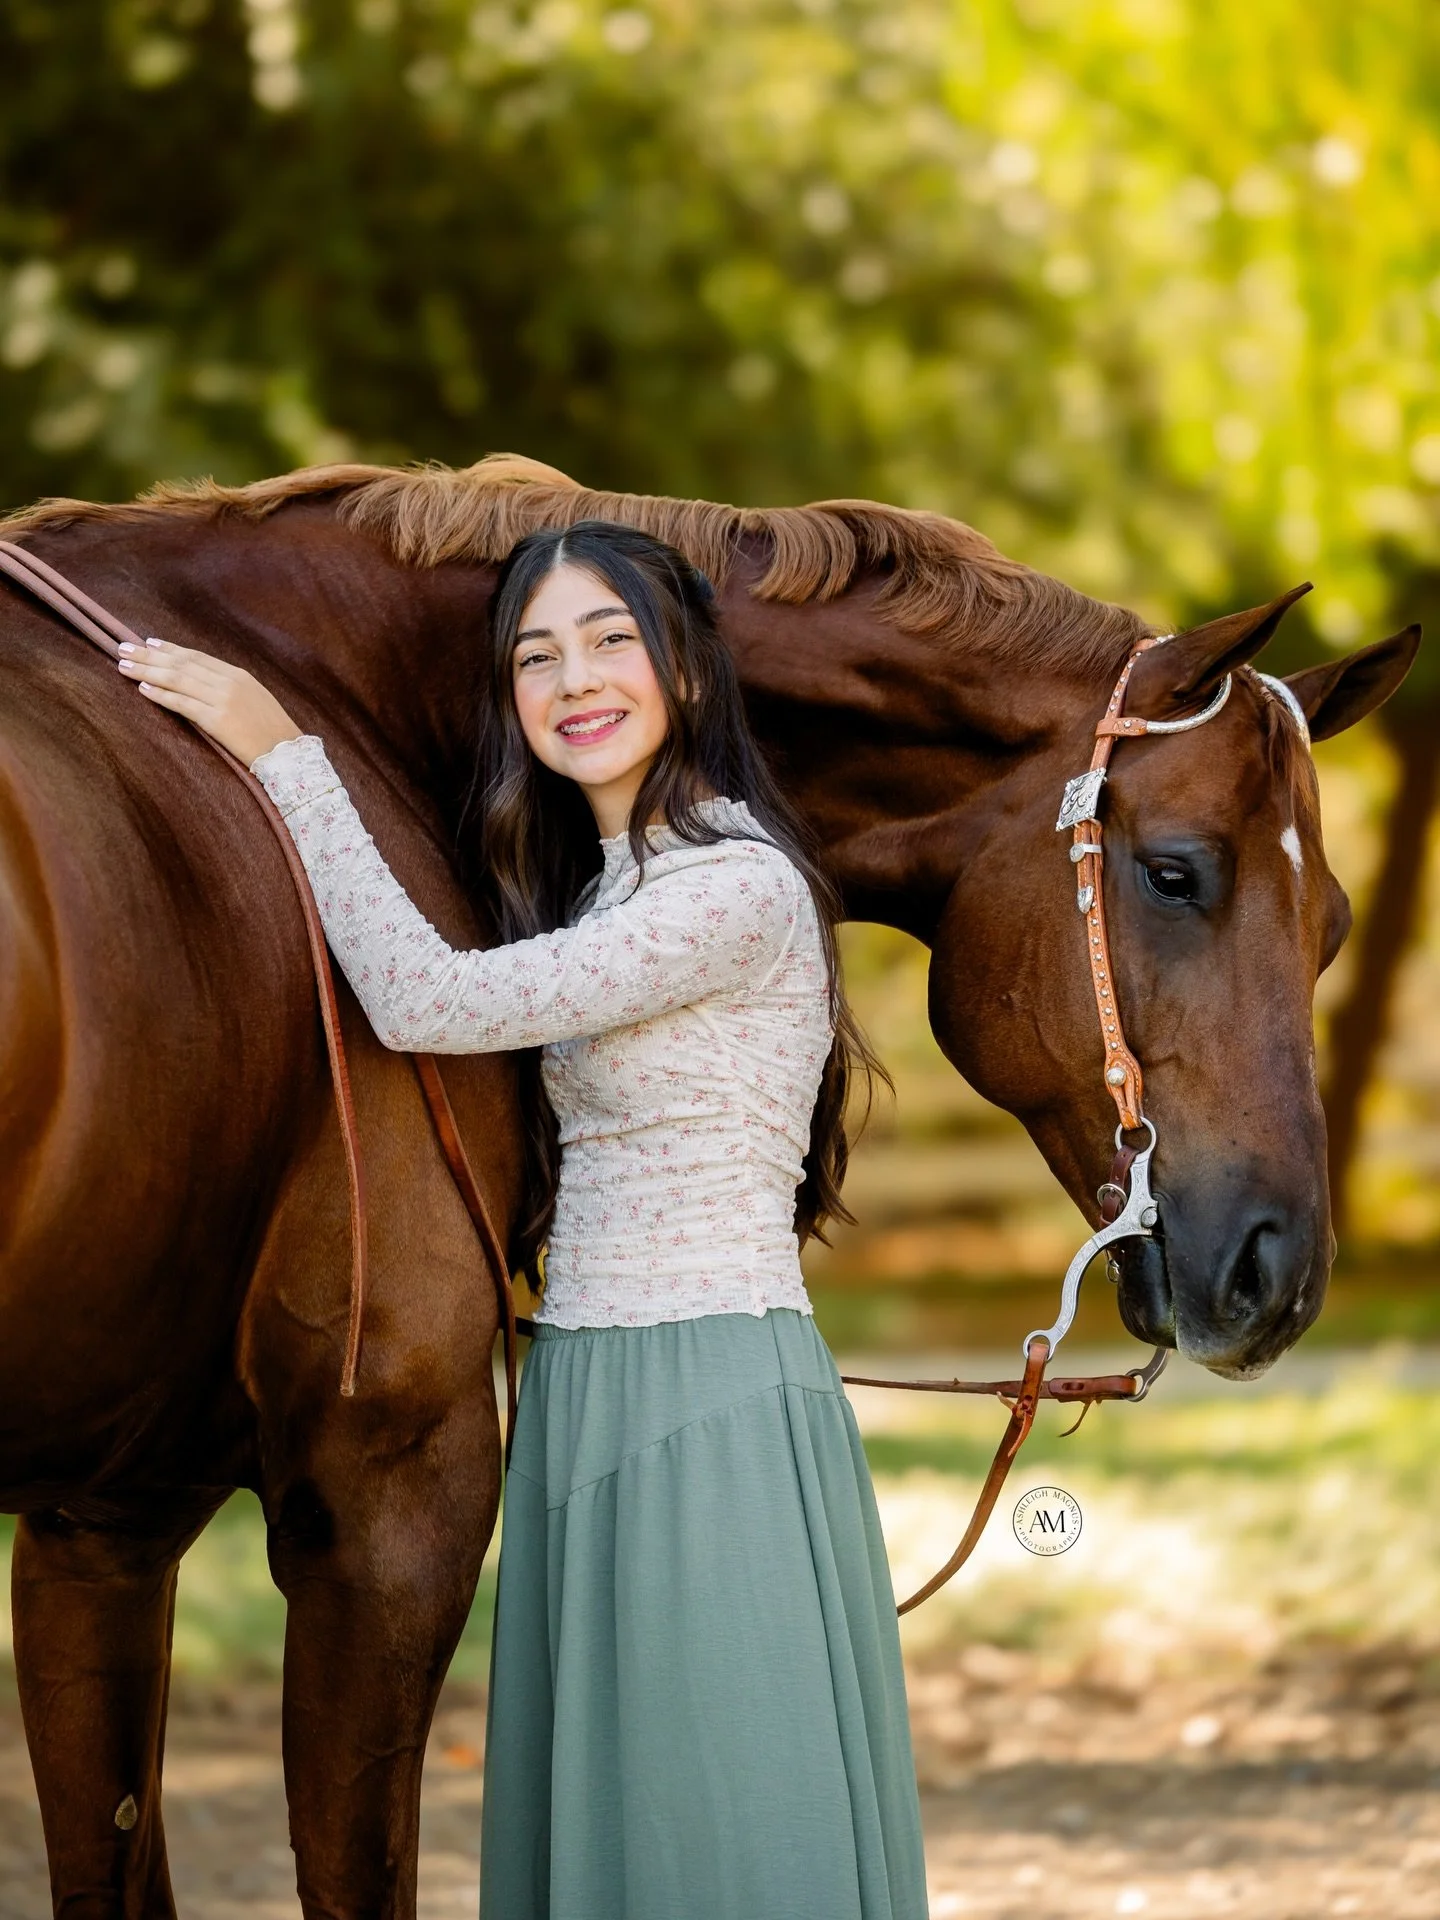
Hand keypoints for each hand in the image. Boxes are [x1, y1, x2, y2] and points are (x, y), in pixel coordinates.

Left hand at [117, 638, 302, 765]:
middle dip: (150, 655)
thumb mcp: (255, 701)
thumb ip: (231, 689)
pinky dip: (161, 695)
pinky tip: (143, 689)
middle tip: (124, 647)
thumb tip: (203, 685)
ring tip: (124, 665)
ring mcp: (223, 700)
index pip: (197, 656)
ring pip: (177, 679)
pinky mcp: (217, 721)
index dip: (171, 648)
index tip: (149, 642)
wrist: (289, 755)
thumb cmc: (273, 733)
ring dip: (147, 671)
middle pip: (182, 663)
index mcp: (239, 675)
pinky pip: (182, 704)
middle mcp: (229, 682)